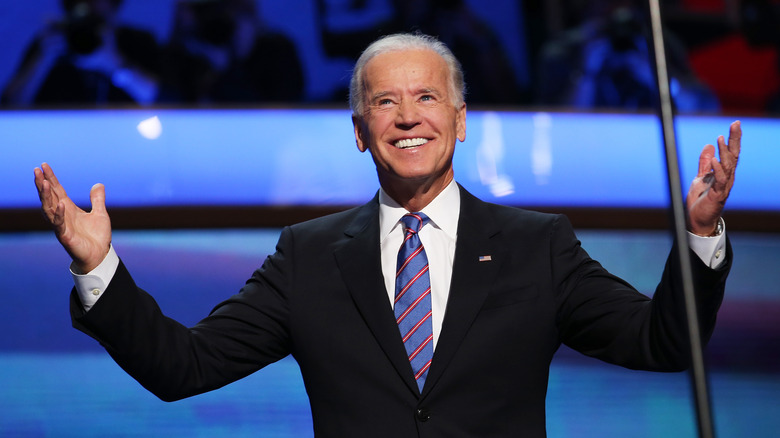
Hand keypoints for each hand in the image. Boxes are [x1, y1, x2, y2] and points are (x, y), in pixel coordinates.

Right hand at [34, 163, 111, 272]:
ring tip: (43, 182)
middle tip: (36, 170)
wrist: (100, 255)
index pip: (57, 190)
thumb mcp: (100, 214)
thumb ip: (97, 199)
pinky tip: (61, 204)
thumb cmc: (97, 237)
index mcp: (69, 209)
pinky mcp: (65, 236)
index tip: (44, 166)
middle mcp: (62, 215)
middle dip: (42, 183)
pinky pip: (60, 224)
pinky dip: (60, 214)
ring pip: (50, 208)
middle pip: (49, 197)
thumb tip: (98, 184)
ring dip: (46, 196)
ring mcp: (62, 226)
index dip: (51, 178)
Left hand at [686, 121, 740, 235]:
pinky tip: (714, 160)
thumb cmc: (700, 200)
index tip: (735, 123)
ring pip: (728, 166)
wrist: (697, 220)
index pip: (731, 152)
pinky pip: (719, 180)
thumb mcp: (700, 177)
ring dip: (725, 152)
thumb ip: (704, 163)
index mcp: (724, 172)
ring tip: (721, 138)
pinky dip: (717, 170)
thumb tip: (707, 146)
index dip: (733, 138)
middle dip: (735, 139)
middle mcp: (727, 178)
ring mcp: (724, 186)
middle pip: (733, 155)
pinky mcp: (718, 195)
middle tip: (735, 124)